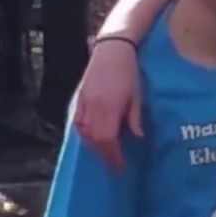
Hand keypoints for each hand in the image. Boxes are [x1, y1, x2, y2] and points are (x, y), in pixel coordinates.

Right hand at [71, 39, 142, 171]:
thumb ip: (134, 117)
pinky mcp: (79, 97)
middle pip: (95, 139)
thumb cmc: (129, 72)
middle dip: (104, 155)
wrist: (112, 50)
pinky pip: (77, 122)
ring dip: (93, 146)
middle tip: (113, 164)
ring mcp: (84, 102)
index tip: (119, 166)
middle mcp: (94, 107)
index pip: (108, 138)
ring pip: (84, 132)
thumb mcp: (137, 95)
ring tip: (104, 153)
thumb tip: (137, 137)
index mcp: (110, 107)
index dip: (113, 155)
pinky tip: (90, 138)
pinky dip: (83, 133)